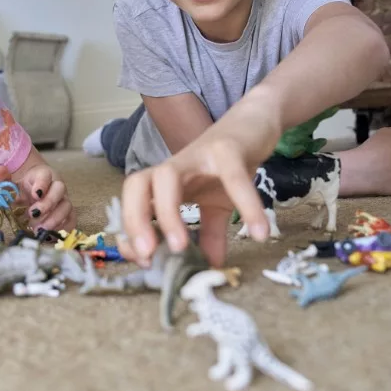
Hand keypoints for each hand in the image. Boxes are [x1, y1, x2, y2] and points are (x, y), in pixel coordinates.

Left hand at [0, 163, 75, 232]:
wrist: (34, 192)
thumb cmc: (23, 188)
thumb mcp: (11, 184)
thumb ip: (3, 179)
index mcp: (43, 175)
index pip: (46, 175)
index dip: (42, 184)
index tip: (34, 195)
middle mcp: (57, 186)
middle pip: (60, 190)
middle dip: (48, 203)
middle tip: (32, 214)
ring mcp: (64, 200)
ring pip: (67, 207)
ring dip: (54, 219)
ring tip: (39, 230)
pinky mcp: (68, 213)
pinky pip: (71, 220)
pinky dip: (62, 229)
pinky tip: (48, 235)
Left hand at [120, 99, 282, 267]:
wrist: (255, 124)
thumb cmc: (228, 164)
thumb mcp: (218, 204)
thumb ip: (211, 234)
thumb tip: (211, 267)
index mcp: (166, 183)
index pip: (135, 202)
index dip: (132, 230)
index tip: (144, 260)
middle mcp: (174, 167)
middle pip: (137, 184)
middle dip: (134, 219)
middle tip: (147, 255)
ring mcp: (199, 155)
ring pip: (167, 176)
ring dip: (168, 213)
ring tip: (182, 249)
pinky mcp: (229, 148)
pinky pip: (234, 178)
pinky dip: (246, 206)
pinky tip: (259, 233)